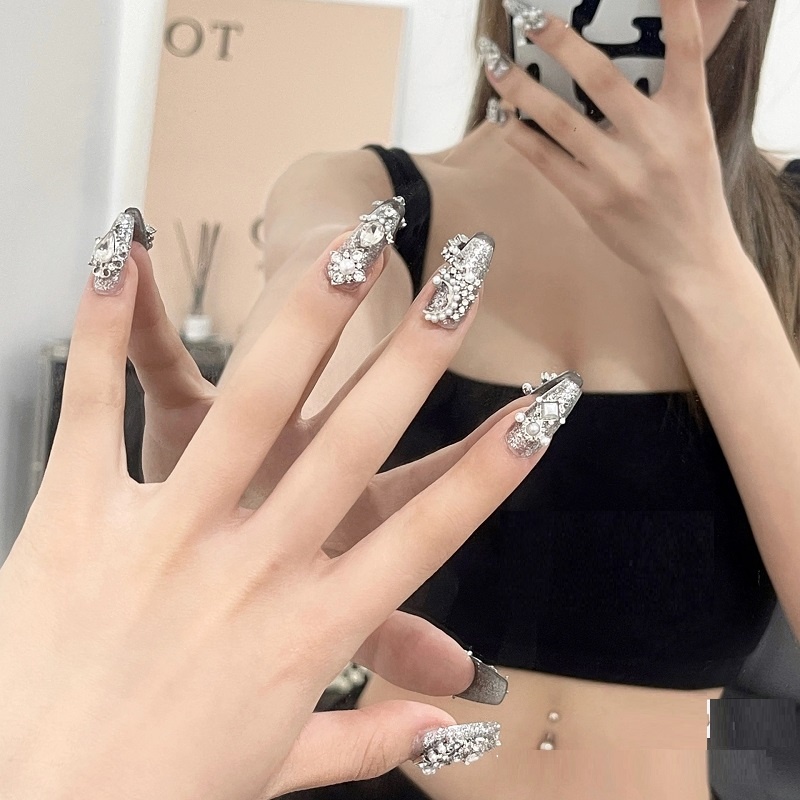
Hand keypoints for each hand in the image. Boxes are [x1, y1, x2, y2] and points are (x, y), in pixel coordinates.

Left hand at [0, 216, 551, 799]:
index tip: (538, 412)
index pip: (427, 538)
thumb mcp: (279, 767)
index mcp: (308, 632)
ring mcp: (168, 533)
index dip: (491, 471)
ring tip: (349, 249)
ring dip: (305, 319)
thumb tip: (446, 724)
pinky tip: (127, 253)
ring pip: (251, 405)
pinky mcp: (78, 515)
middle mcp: (253, 571)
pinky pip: (97, 403)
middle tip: (462, 290)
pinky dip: (112, 324)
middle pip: (356, 447)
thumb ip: (366, 738)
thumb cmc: (159, 791)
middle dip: (418, 359)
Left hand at [484, 0, 743, 285]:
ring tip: (496, 65)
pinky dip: (522, 137)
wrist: (690, 256)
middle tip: (529, 17)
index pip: (686, 50)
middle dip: (561, 42)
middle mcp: (656, 140)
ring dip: (523, 89)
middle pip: (603, 78)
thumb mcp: (694, 136)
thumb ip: (665, 100)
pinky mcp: (594, 202)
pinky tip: (502, 117)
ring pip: (562, 121)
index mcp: (689, 115)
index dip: (676, 9)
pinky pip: (548, 162)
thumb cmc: (690, 191)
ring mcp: (622, 173)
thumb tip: (623, 65)